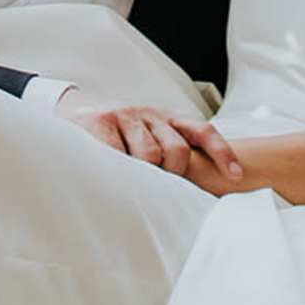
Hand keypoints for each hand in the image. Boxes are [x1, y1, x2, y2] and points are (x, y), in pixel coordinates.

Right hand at [58, 91, 246, 187]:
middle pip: (177, 150)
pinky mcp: (99, 123)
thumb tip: (193, 197)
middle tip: (163, 192)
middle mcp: (148, 113)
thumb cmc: (115, 134)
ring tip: (138, 189)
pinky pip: (118, 154)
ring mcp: (123, 116)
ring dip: (147, 177)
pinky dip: (122, 171)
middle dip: (174, 175)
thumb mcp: (146, 135)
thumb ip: (167, 153)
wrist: (68, 108)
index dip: (221, 152)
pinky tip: (118, 178)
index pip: (201, 131)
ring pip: (150, 154)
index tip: (236, 176)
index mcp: (165, 117)